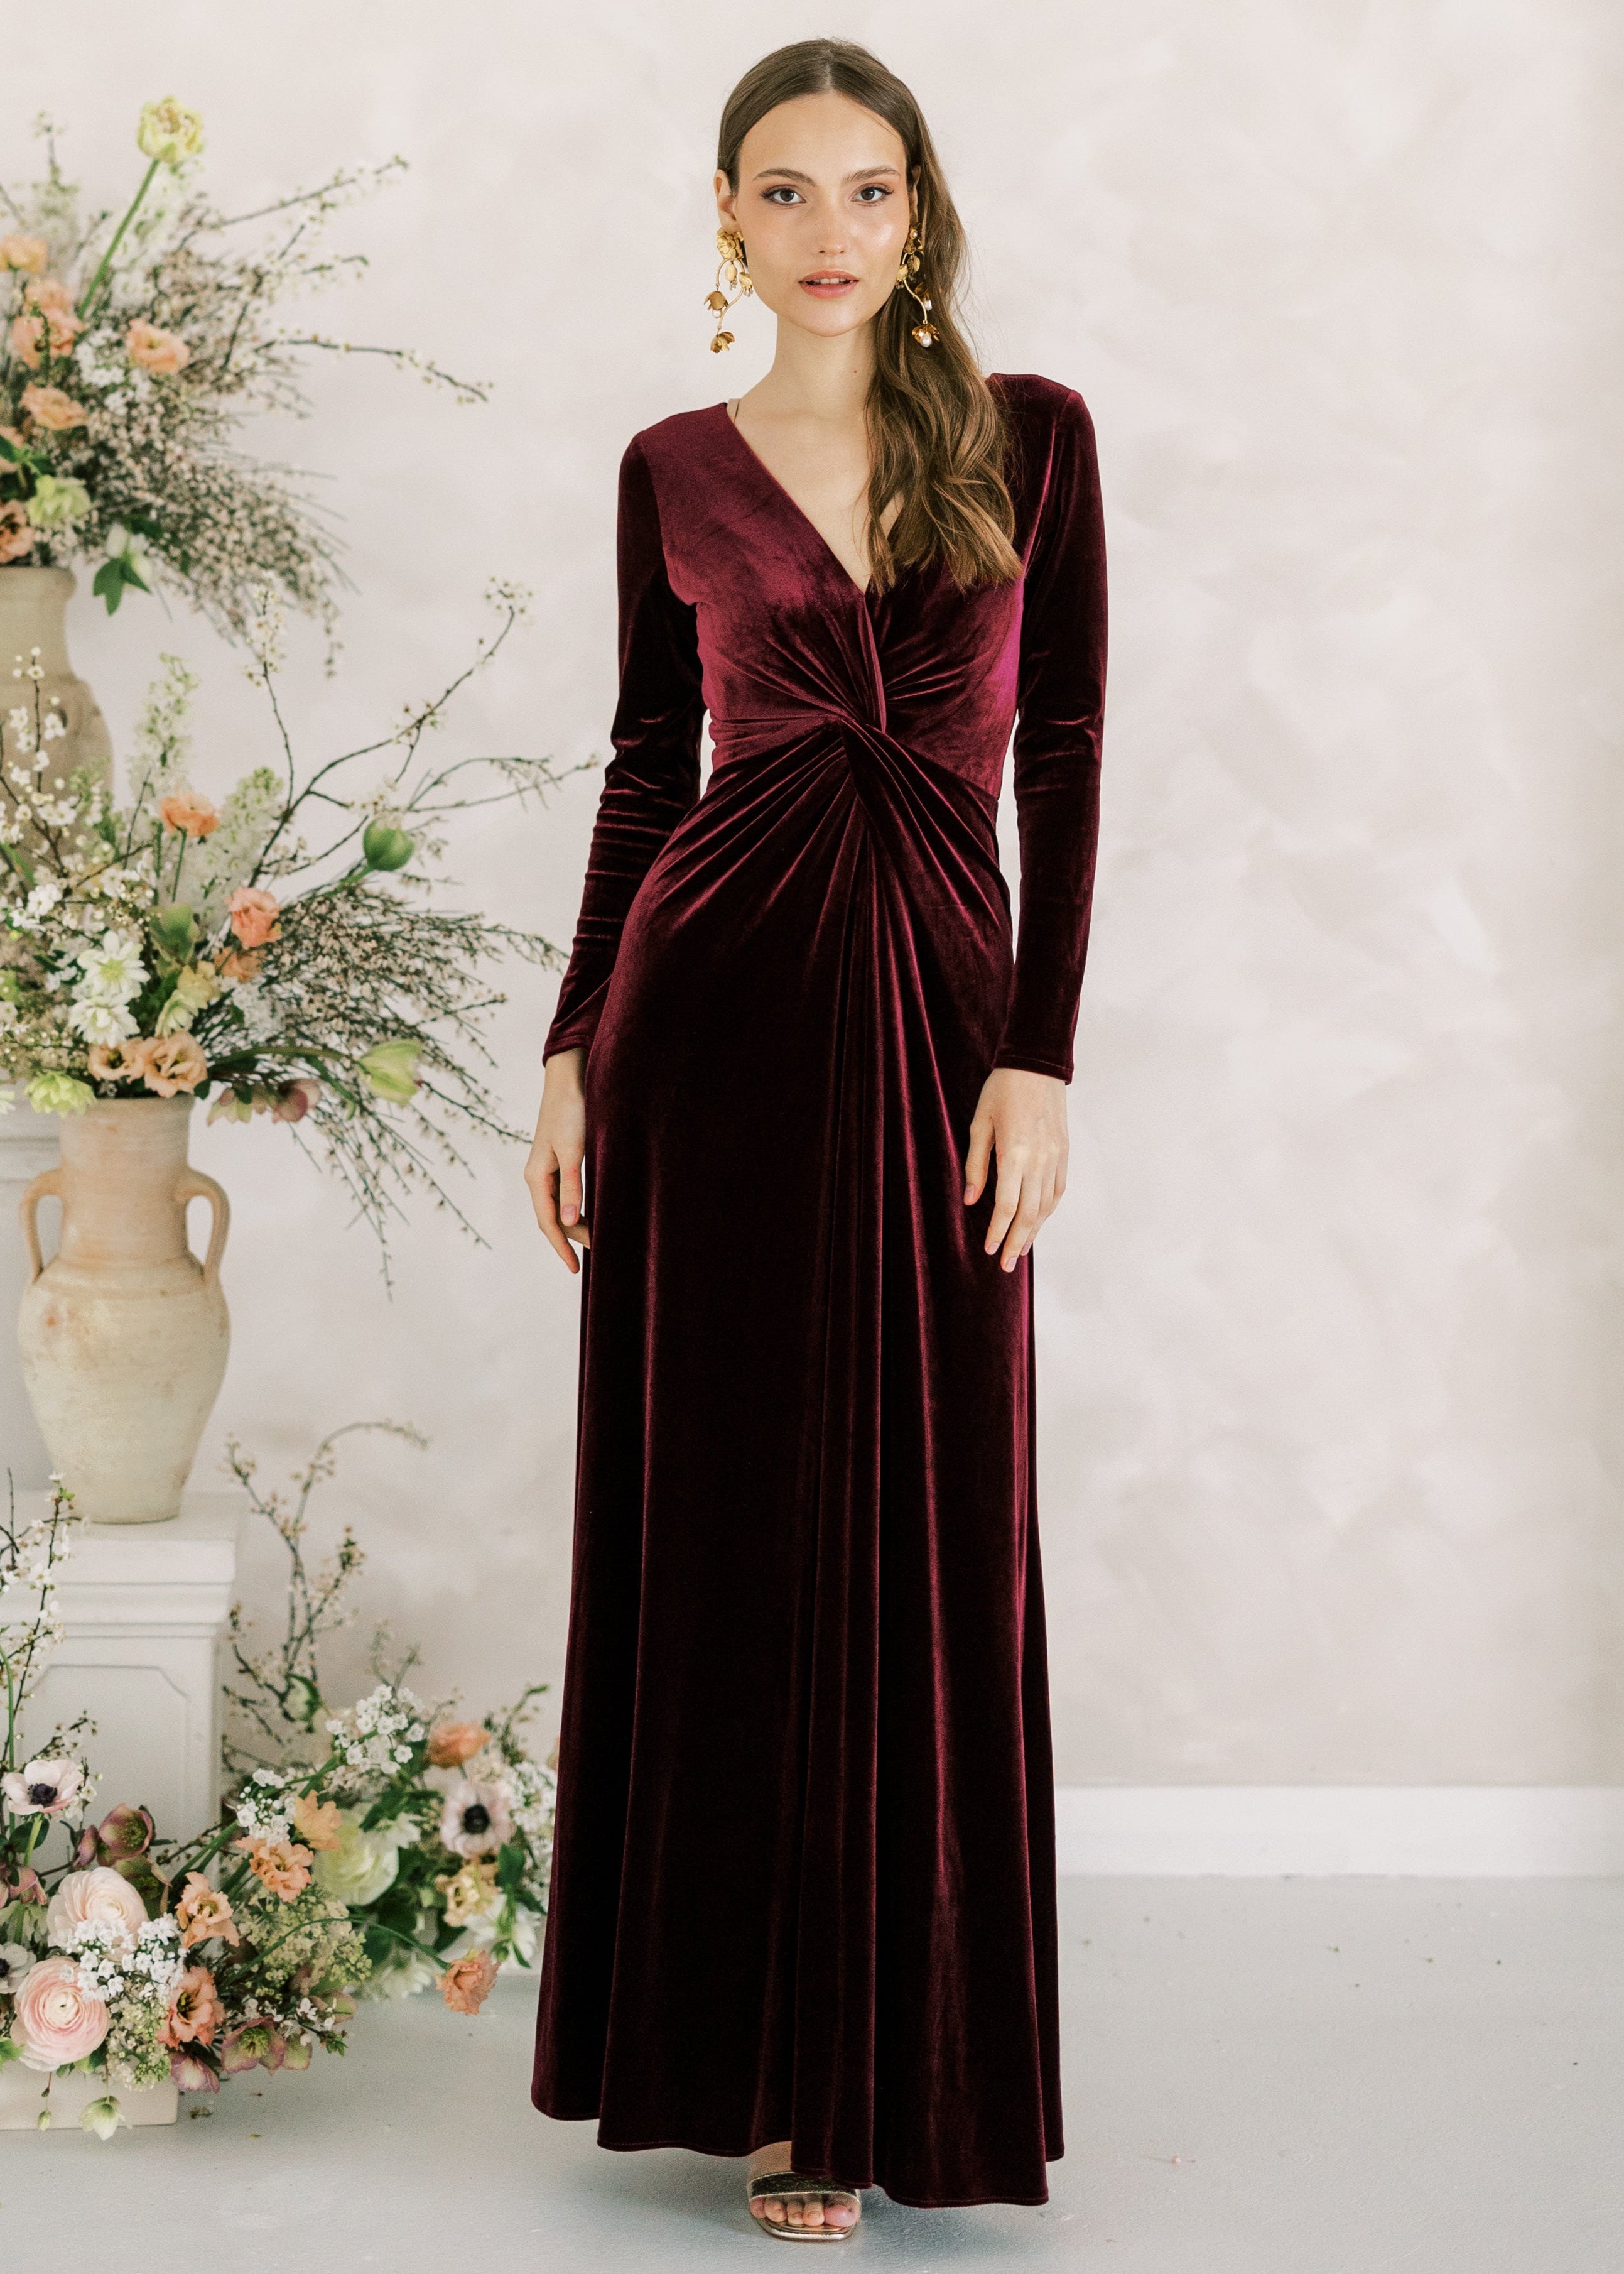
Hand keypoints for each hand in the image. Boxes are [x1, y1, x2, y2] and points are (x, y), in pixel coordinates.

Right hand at [525, 1048, 589, 1272]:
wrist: (570, 1079)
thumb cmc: (571, 1113)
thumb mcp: (574, 1151)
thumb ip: (572, 1187)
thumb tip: (569, 1222)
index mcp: (537, 1177)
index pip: (547, 1222)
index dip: (561, 1247)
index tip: (575, 1269)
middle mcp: (538, 1176)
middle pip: (552, 1218)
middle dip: (570, 1240)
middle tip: (596, 1255)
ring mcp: (547, 1168)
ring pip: (559, 1207)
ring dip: (575, 1225)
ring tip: (595, 1241)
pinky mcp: (559, 1159)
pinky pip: (565, 1194)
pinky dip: (577, 1208)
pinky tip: (591, 1213)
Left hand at [962, 1067, 1068, 1271]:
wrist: (1036, 1065)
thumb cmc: (1001, 1091)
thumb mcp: (978, 1124)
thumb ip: (975, 1165)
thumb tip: (971, 1201)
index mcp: (1014, 1155)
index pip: (1006, 1207)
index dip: (997, 1232)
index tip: (987, 1249)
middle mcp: (1038, 1161)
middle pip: (1029, 1215)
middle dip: (1015, 1243)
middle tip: (1004, 1265)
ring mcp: (1055, 1158)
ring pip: (1046, 1207)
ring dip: (1033, 1232)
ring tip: (1020, 1251)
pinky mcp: (1064, 1152)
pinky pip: (1057, 1190)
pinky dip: (1048, 1211)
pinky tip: (1038, 1222)